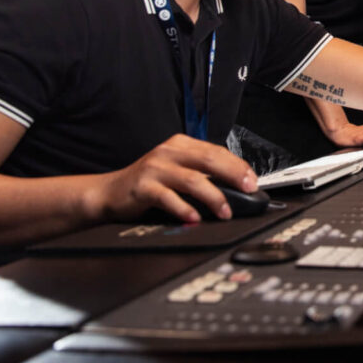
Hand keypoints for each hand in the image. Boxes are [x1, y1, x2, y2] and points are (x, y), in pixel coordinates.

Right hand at [89, 134, 256, 223]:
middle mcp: (169, 153)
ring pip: (192, 180)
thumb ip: (201, 172)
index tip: (252, 180)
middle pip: (209, 160)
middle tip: (247, 190)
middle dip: (233, 175)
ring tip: (225, 212)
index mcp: (181, 144)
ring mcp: (155, 169)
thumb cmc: (149, 183)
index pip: (216, 151)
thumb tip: (235, 184)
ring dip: (213, 197)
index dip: (237, 165)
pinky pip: (168, 198)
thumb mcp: (176, 169)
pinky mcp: (143, 187)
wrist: (110, 192)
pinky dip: (184, 208)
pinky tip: (194, 218)